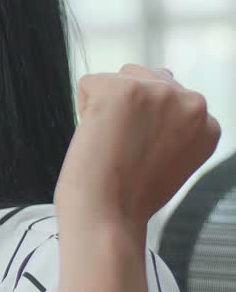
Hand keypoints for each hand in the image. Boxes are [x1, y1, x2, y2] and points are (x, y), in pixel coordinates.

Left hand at [54, 64, 220, 291]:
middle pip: (144, 78)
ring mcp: (159, 91)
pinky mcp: (123, 88)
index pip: (168, 95)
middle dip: (126, 108)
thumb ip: (172, 122)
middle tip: (123, 148)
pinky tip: (96, 137)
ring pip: (118, 78)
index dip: (142, 124)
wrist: (108, 214)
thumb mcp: (171, 156)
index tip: (140, 153)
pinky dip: (83, 109)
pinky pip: (89, 84)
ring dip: (106, 106)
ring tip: (111, 142)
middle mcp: (193, 101)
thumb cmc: (130, 194)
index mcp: (208, 122)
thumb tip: (159, 76)